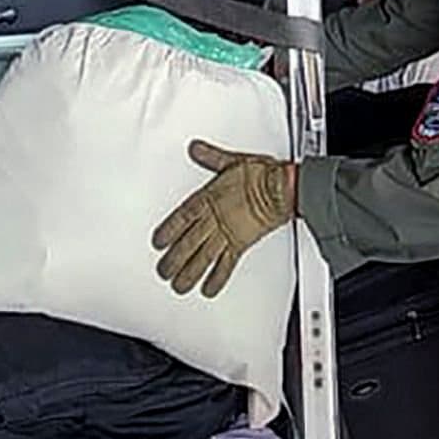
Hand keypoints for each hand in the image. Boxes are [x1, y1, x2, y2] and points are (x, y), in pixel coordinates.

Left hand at [153, 140, 298, 298]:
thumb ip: (211, 157)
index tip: (157, 243)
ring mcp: (227, 234)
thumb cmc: (261, 174)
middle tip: (163, 272)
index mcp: (209, 199)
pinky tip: (208, 289)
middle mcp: (215, 220)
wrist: (281, 188)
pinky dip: (217, 279)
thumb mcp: (232, 161)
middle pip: (188, 243)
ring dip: (189, 273)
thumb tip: (196, 149)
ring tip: (179, 286)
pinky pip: (226, 265)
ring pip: (203, 258)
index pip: (182, 218)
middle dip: (174, 259)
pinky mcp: (242, 244)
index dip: (168, 231)